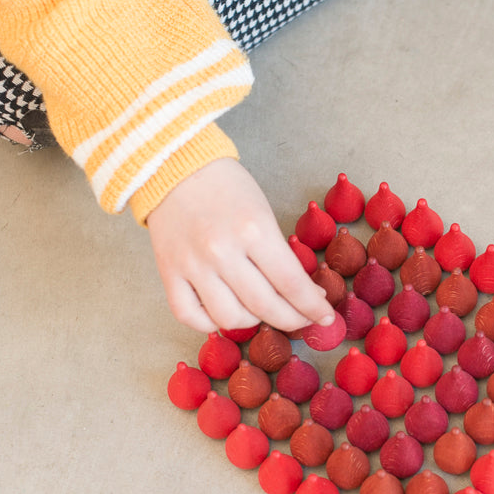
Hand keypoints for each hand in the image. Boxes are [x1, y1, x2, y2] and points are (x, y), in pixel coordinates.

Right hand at [146, 158, 335, 333]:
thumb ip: (280, 256)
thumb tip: (304, 294)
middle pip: (265, 306)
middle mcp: (222, 252)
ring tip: (262, 312)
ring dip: (253, 323)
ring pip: (229, 318)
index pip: (291, 284)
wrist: (174, 168)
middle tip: (302, 320)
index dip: (312, 307)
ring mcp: (193, 265)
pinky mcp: (168, 273)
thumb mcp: (264, 214)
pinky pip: (190, 316)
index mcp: (254, 231)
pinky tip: (226, 314)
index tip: (325, 316)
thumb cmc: (227, 188)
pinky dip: (210, 324)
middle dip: (292, 320)